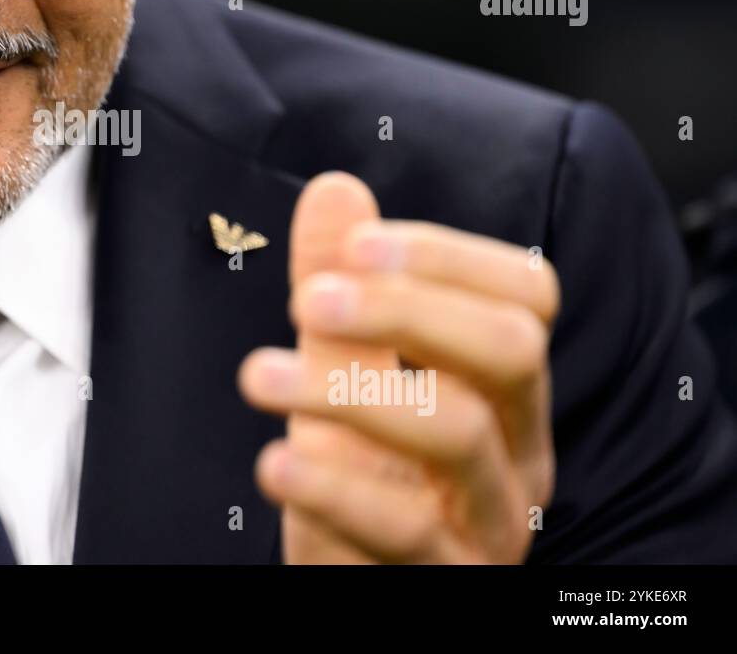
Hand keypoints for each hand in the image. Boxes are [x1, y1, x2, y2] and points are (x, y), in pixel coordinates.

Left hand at [239, 172, 558, 562]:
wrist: (359, 591)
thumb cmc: (362, 484)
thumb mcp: (346, 382)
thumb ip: (341, 294)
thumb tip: (335, 191)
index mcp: (503, 390)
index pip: (524, 296)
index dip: (444, 257)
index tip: (354, 242)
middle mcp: (517, 451)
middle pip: (510, 349)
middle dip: (406, 306)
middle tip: (308, 297)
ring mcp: (488, 521)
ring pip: (457, 431)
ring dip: (347, 388)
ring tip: (258, 374)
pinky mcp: (444, 581)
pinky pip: (404, 528)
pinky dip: (334, 487)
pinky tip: (275, 461)